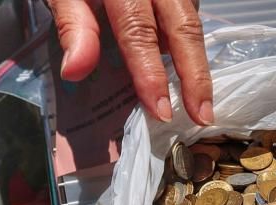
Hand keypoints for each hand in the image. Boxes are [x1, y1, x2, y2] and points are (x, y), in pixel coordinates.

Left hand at [48, 0, 212, 124]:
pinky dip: (192, 48)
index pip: (139, 32)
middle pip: (184, 30)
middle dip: (195, 77)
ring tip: (203, 105)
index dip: (151, 74)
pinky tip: (190, 74)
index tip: (160, 111)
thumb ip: (72, 25)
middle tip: (202, 116)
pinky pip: (191, 18)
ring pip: (194, 25)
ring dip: (199, 67)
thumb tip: (74, 72)